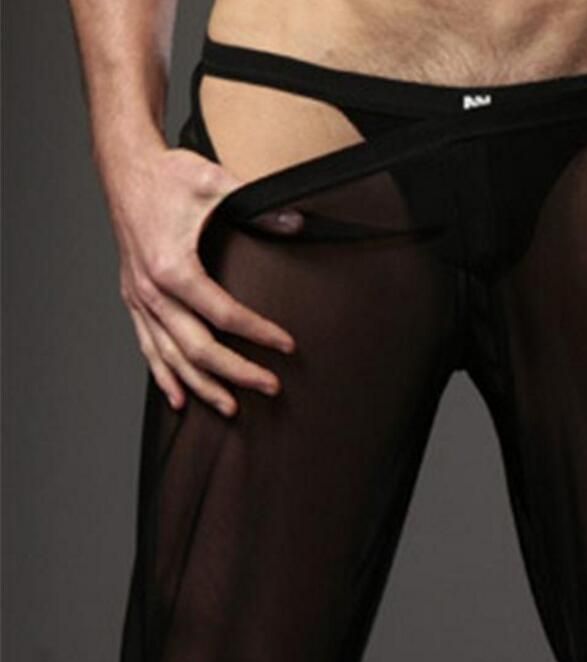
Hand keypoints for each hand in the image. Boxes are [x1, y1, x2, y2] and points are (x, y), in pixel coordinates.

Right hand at [105, 141, 302, 415]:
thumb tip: (298, 222)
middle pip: (198, 349)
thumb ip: (260, 207)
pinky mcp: (133, 299)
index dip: (259, 333)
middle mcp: (151, 290)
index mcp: (172, 267)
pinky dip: (163, 376)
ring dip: (202, 386)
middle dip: (237, 372)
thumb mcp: (218, 184)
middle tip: (270, 386)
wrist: (124, 166)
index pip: (224, 314)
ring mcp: (139, 298)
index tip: (287, 345)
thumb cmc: (168, 176)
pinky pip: (147, 347)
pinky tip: (179, 399)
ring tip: (232, 407)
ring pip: (171, 358)